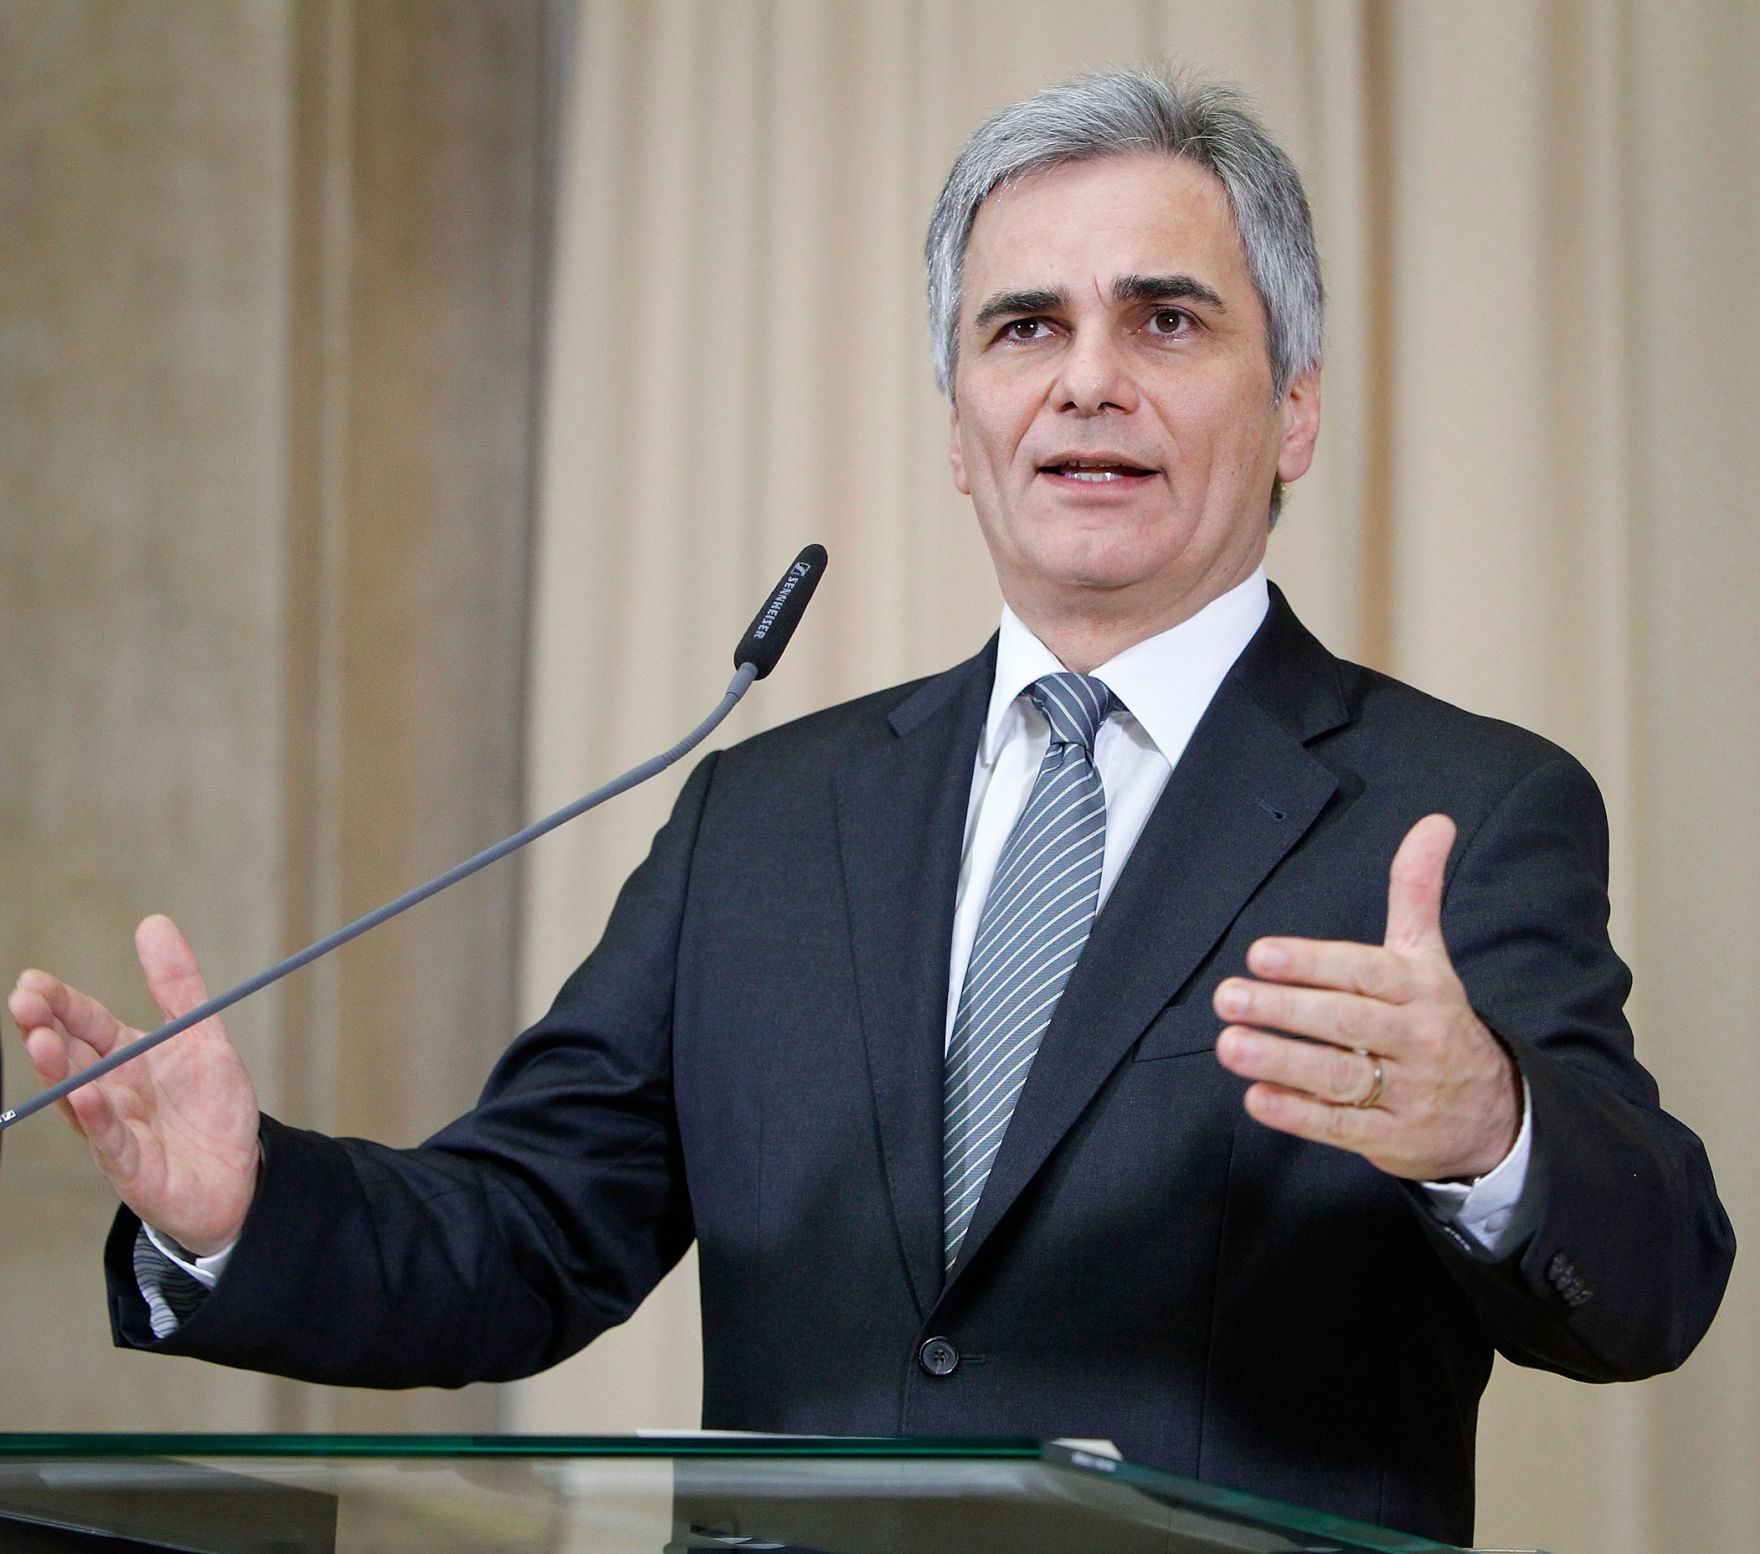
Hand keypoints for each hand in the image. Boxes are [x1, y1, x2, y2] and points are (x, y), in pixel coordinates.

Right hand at [9, 915, 260, 1253]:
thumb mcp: (201, 1037)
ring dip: (59, 1071)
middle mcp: (111, 1093)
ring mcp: (117, 1131)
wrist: (240, 1177)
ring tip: (40, 1040)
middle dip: (45, 1029)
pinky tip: (82, 1096)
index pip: (84, 1024)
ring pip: (79, 1099)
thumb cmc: (211, 1109)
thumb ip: (179, 986)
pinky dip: (96, 1118)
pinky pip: (110, 1141)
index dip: (60, 1003)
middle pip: (71, 1057)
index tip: (32, 979)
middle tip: (24, 1001)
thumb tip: (153, 923)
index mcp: (125, 1059)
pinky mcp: (133, 1168)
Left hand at [1212, 813, 1521, 1181]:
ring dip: (1281, 1061)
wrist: (1495, 1115)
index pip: (1365, 971)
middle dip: (1285, 1009)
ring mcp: (1408, 1092)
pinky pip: (1343, 1127)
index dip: (1313, 962)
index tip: (1261, 954)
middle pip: (1348, 1022)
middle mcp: (1417, 1038)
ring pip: (1341, 1076)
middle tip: (1229, 997)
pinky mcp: (1394, 1139)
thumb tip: (1434, 821)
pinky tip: (1258, 1098)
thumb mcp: (1430, 957)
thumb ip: (1418, 891)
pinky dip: (1299, 1115)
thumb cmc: (1437, 1021)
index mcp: (1421, 988)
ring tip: (1230, 1046)